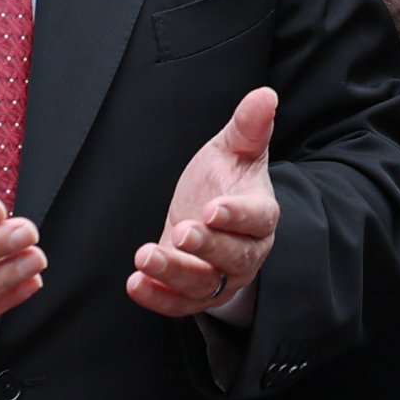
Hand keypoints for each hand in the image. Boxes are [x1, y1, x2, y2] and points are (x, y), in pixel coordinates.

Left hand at [132, 87, 279, 318]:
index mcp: (261, 213)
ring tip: (144, 258)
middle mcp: (247, 251)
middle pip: (234, 258)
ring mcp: (222, 277)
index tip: (212, 209)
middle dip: (206, 248)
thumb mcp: (233, 149)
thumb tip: (264, 95)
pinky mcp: (196, 294)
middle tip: (181, 232)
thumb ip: (248, 127)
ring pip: (204, 284)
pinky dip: (158, 298)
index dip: (237, 215)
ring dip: (174, 273)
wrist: (209, 214)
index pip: (257, 218)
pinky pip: (180, 304)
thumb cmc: (225, 179)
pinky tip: (136, 284)